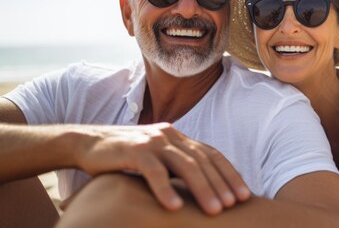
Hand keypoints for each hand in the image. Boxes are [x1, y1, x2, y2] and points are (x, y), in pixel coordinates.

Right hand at [75, 122, 250, 214]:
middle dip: (221, 184)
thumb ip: (177, 166)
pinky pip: (153, 171)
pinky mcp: (133, 150)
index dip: (229, 174)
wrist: (87, 143)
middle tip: (234, 205)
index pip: (212, 154)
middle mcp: (170, 135)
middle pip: (203, 160)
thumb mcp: (157, 158)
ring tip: (214, 211)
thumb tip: (205, 188)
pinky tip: (174, 208)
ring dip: (202, 189)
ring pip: (185, 165)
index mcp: (178, 137)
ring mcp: (152, 141)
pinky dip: (165, 189)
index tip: (244, 195)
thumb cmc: (125, 157)